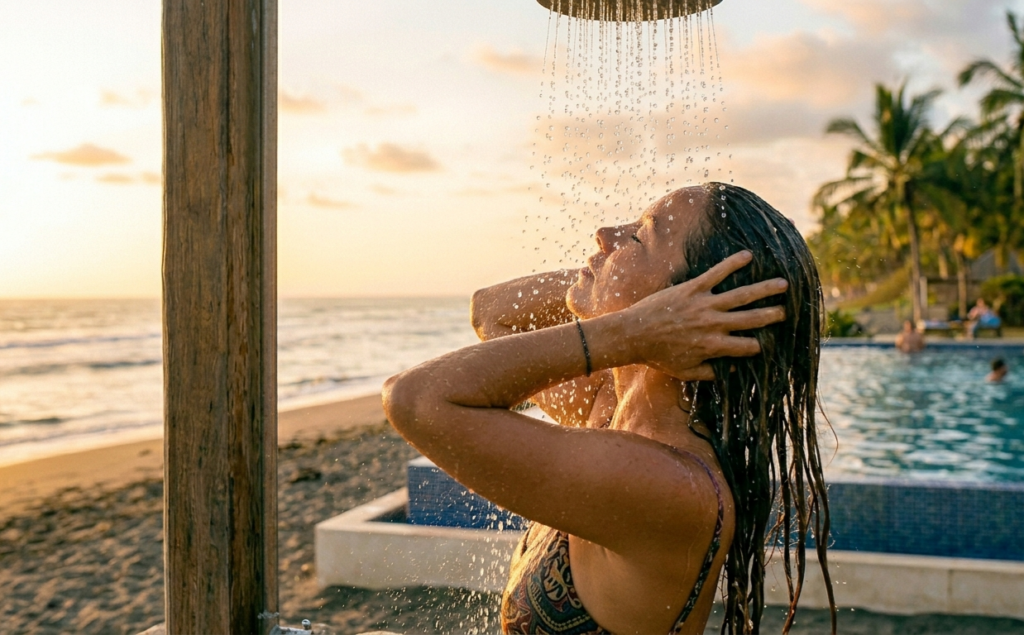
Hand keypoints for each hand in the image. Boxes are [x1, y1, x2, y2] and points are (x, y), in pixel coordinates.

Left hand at [621, 251, 787, 380]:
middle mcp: (713, 325)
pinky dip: (733, 263)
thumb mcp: (685, 373)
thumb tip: (732, 370)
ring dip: (764, 288)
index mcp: (713, 347)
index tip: (770, 342)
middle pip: (752, 319)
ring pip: (742, 295)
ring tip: (783, 283)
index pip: (747, 347)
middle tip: (788, 311)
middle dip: (772, 315)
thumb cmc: (658, 356)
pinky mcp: (692, 288)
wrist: (633, 335)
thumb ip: (710, 373)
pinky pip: (716, 273)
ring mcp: (704, 305)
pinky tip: (748, 255)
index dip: (760, 346)